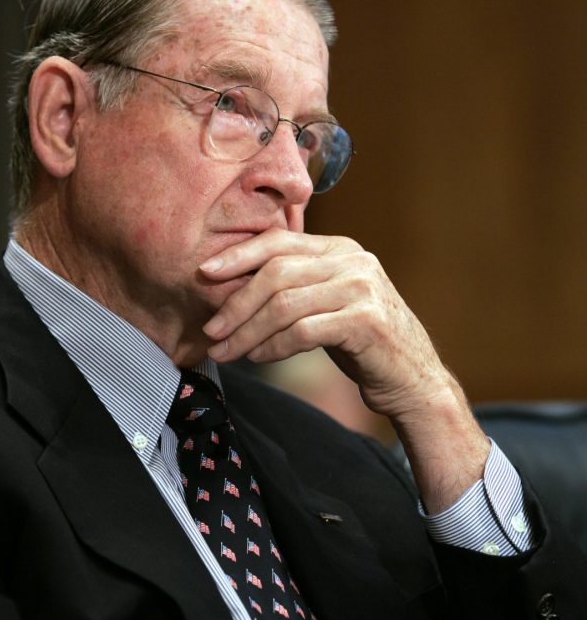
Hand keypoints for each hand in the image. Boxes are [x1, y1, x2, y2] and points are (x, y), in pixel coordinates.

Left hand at [200, 227, 489, 510]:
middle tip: (211, 329)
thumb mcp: (329, 302)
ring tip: (226, 350)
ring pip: (285, 303)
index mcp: (340, 249)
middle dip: (236, 302)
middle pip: (277, 272)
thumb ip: (295, 286)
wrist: (414, 379)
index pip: (280, 240)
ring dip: (248, 330)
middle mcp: (353, 261)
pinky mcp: (366, 321)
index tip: (205, 273)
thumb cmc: (362, 343)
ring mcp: (362, 288)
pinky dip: (273, 346)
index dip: (239, 254)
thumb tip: (231, 289)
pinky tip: (258, 357)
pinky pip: (303, 331)